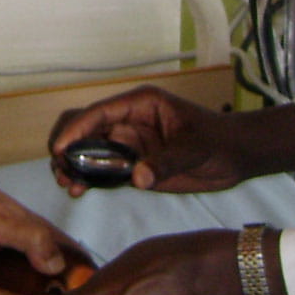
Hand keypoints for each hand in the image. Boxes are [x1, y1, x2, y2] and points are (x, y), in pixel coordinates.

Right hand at [47, 86, 248, 196]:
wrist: (235, 157)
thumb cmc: (218, 141)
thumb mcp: (195, 149)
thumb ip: (166, 162)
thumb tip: (137, 178)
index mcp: (140, 104)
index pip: (99, 112)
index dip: (76, 129)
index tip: (60, 150)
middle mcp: (128, 121)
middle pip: (84, 127)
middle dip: (67, 146)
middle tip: (62, 170)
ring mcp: (128, 143)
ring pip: (88, 150)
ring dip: (73, 164)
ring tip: (68, 184)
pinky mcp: (132, 164)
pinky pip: (101, 169)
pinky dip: (86, 178)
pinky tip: (79, 191)